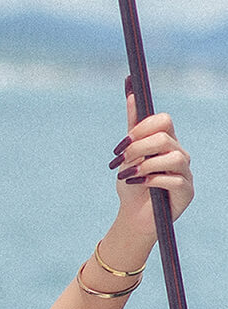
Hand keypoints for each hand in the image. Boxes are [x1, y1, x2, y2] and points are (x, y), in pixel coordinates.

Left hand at [110, 86, 193, 237]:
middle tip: (121, 159)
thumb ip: (132, 126)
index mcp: (166, 141)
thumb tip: (131, 92)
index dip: (143, 127)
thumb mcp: (127, 154)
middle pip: (164, 137)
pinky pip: (174, 179)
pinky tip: (139, 183)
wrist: (134, 216)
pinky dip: (153, 179)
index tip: (123, 142)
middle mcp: (179, 154)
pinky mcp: (187, 191)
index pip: (164, 120)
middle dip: (138, 147)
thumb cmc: (132, 183)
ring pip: (172, 157)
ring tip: (128, 174)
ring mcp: (186, 172)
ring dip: (144, 164)